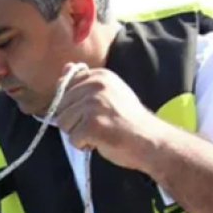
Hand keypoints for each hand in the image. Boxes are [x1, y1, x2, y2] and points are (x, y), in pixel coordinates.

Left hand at [53, 63, 168, 172]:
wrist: (151, 141)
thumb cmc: (128, 121)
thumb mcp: (109, 92)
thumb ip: (85, 81)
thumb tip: (65, 67)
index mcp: (100, 75)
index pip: (66, 87)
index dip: (75, 104)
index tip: (95, 110)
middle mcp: (96, 85)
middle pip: (61, 107)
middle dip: (75, 121)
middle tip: (99, 124)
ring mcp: (94, 104)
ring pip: (63, 124)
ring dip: (78, 134)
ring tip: (100, 132)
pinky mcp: (92, 124)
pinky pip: (72, 139)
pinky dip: (83, 145)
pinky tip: (101, 141)